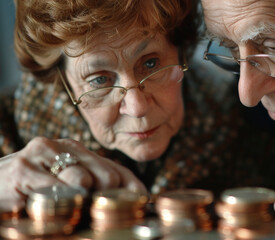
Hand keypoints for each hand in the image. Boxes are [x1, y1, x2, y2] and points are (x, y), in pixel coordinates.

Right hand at [0, 137, 146, 211]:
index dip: (133, 189)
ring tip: (65, 206)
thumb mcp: (65, 183)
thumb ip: (93, 187)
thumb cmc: (32, 187)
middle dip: (108, 197)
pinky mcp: (24, 169)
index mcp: (78, 150)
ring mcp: (44, 154)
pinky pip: (56, 191)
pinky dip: (57, 204)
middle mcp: (64, 146)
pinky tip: (47, 205)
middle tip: (95, 211)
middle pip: (107, 174)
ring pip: (83, 180)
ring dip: (79, 200)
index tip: (142, 205)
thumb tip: (131, 200)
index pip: (118, 169)